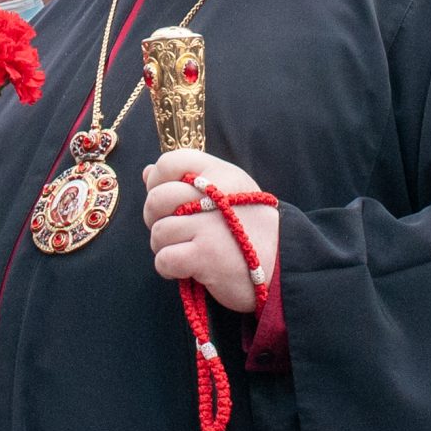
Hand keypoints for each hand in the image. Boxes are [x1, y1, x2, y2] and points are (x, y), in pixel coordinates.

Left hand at [141, 149, 275, 315]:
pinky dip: (169, 268)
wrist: (284, 263)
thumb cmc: (250, 227)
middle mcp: (213, 194)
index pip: (170, 161)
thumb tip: (147, 172)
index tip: (169, 200)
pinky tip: (187, 269)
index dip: (158, 181)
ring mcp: (209, 226)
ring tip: (186, 251)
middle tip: (175, 231)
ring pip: (158, 232)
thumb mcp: (227, 191)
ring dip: (165, 247)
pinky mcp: (205, 256)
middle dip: (156, 219)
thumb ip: (188, 180)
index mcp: (219, 173)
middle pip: (157, 198)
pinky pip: (164, 259)